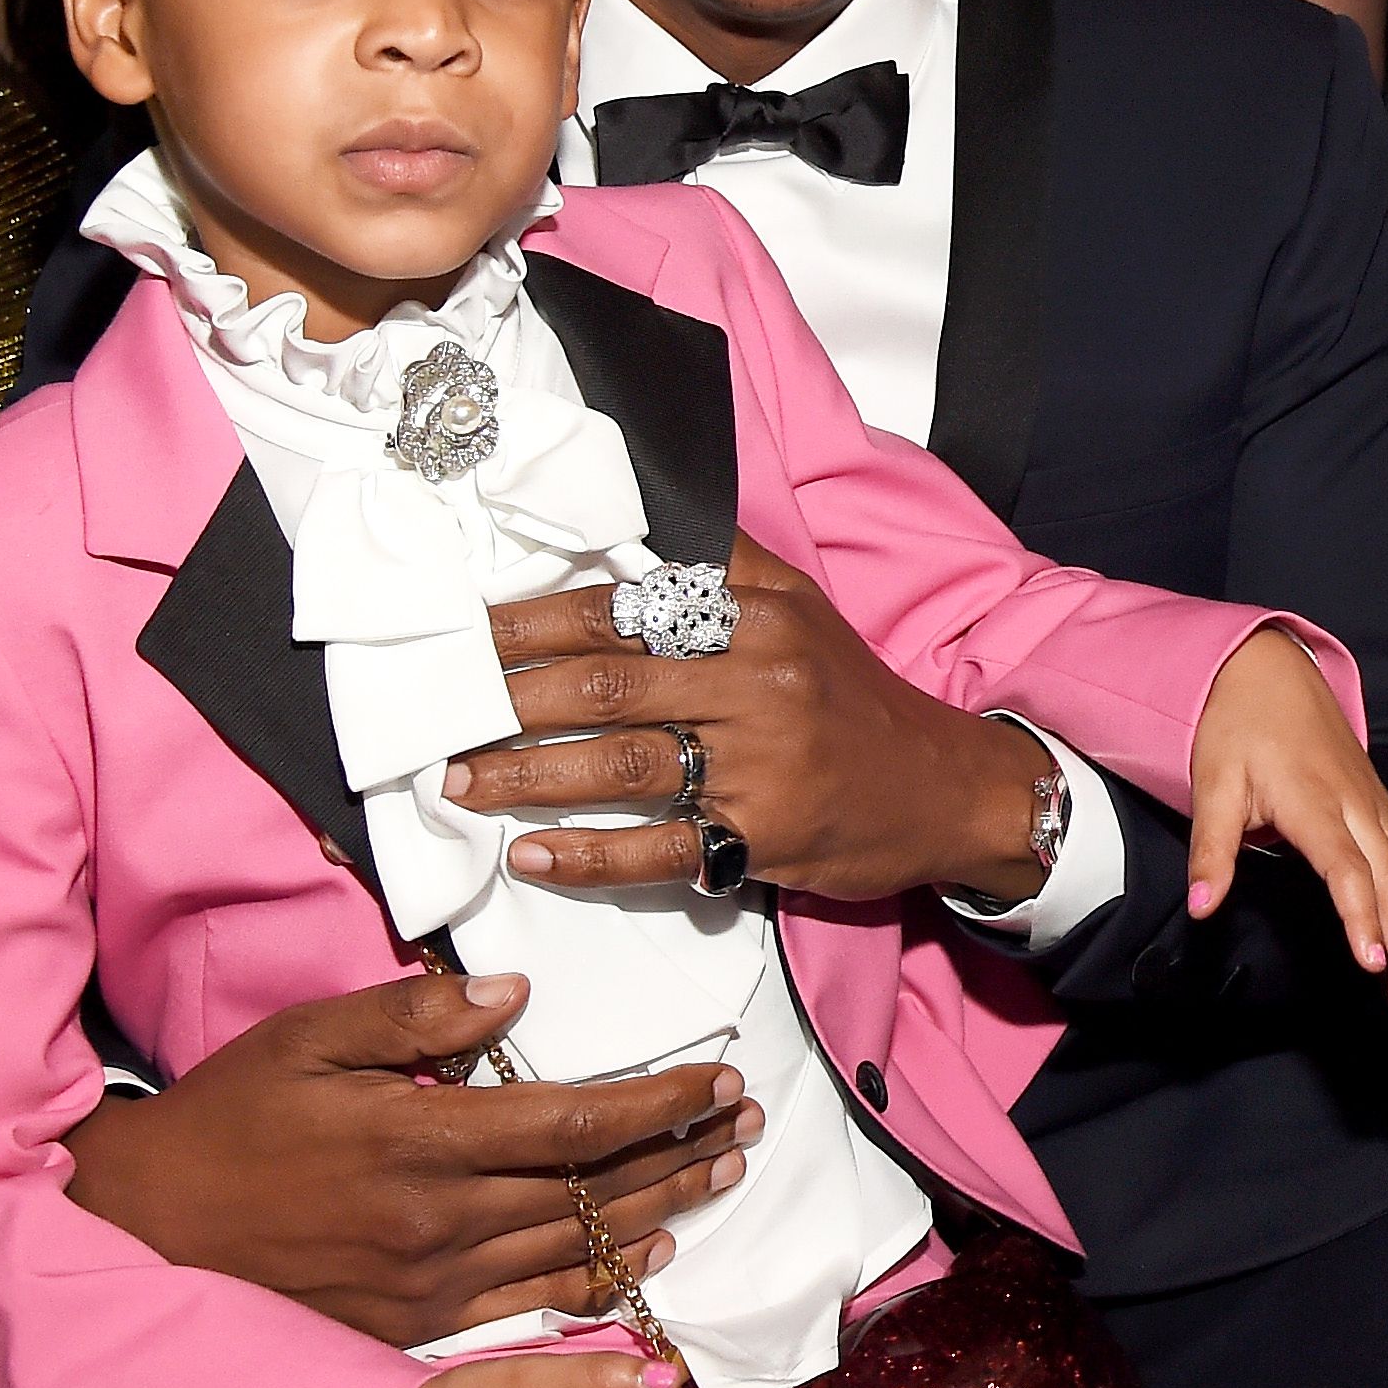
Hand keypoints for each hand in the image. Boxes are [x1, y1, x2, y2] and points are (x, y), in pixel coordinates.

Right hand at [63, 965, 760, 1346]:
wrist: (150, 1230)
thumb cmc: (229, 1118)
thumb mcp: (308, 1038)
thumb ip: (413, 1014)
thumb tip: (514, 994)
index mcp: (420, 1137)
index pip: (574, 1120)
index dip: (658, 1102)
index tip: (717, 1076)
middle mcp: (441, 1218)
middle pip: (593, 1186)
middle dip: (682, 1151)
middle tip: (749, 1122)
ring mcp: (434, 1280)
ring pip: (578, 1244)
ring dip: (663, 1209)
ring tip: (722, 1175)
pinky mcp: (419, 1322)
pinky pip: (535, 1302)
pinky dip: (604, 1279)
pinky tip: (650, 1256)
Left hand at [446, 534, 1050, 903]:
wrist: (948, 788)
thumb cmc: (852, 696)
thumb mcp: (798, 607)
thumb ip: (719, 565)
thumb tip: (627, 531)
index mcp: (752, 615)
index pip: (620, 607)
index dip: (531, 619)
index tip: (465, 631)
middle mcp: (755, 680)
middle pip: (605, 682)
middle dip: (508, 697)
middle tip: (439, 709)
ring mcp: (760, 764)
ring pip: (619, 764)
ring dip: (525, 775)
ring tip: (457, 781)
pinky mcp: (763, 838)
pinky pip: (659, 849)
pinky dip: (587, 855)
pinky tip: (529, 855)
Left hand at [1188, 629, 1387, 1016]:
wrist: (1268, 670)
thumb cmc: (1236, 728)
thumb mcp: (1211, 783)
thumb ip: (1211, 847)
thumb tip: (1202, 906)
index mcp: (1314, 802)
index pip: (1347, 870)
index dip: (1362, 917)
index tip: (1371, 964)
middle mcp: (1356, 807)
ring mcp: (1375, 804)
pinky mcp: (1381, 804)